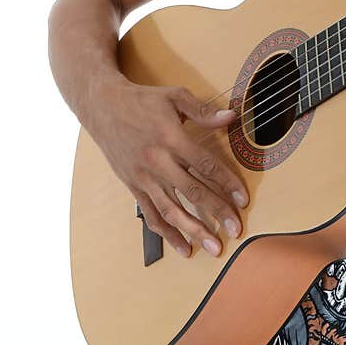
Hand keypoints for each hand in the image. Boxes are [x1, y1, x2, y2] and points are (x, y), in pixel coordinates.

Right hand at [90, 77, 248, 257]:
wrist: (102, 107)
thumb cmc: (141, 100)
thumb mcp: (175, 96)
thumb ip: (204, 111)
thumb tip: (231, 117)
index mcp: (171, 138)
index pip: (206, 165)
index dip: (227, 183)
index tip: (243, 200)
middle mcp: (157, 161)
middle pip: (193, 192)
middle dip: (217, 213)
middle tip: (236, 230)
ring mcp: (144, 177)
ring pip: (172, 210)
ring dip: (194, 231)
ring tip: (213, 247)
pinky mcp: (133, 186)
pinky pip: (152, 214)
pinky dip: (167, 233)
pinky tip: (183, 247)